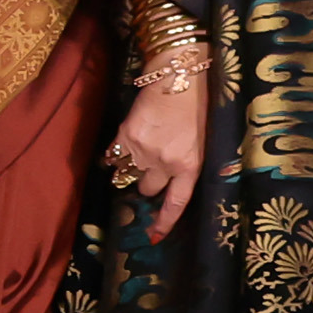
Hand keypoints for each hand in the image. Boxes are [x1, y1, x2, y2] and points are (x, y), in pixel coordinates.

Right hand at [109, 69, 209, 242]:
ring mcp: (142, 150)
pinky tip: (119, 146)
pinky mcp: (125, 135)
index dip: (164, 221)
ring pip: (128, 173)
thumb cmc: (196, 106)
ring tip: (137, 151)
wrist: (177, 76)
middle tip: (149, 167)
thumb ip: (183, 160)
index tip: (154, 236)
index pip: (176, 202)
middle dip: (147, 182)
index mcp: (189, 165)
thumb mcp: (199, 139)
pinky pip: (113, 156)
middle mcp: (165, 162)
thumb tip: (164, 176)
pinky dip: (113, 154)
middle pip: (147, 188)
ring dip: (130, 168)